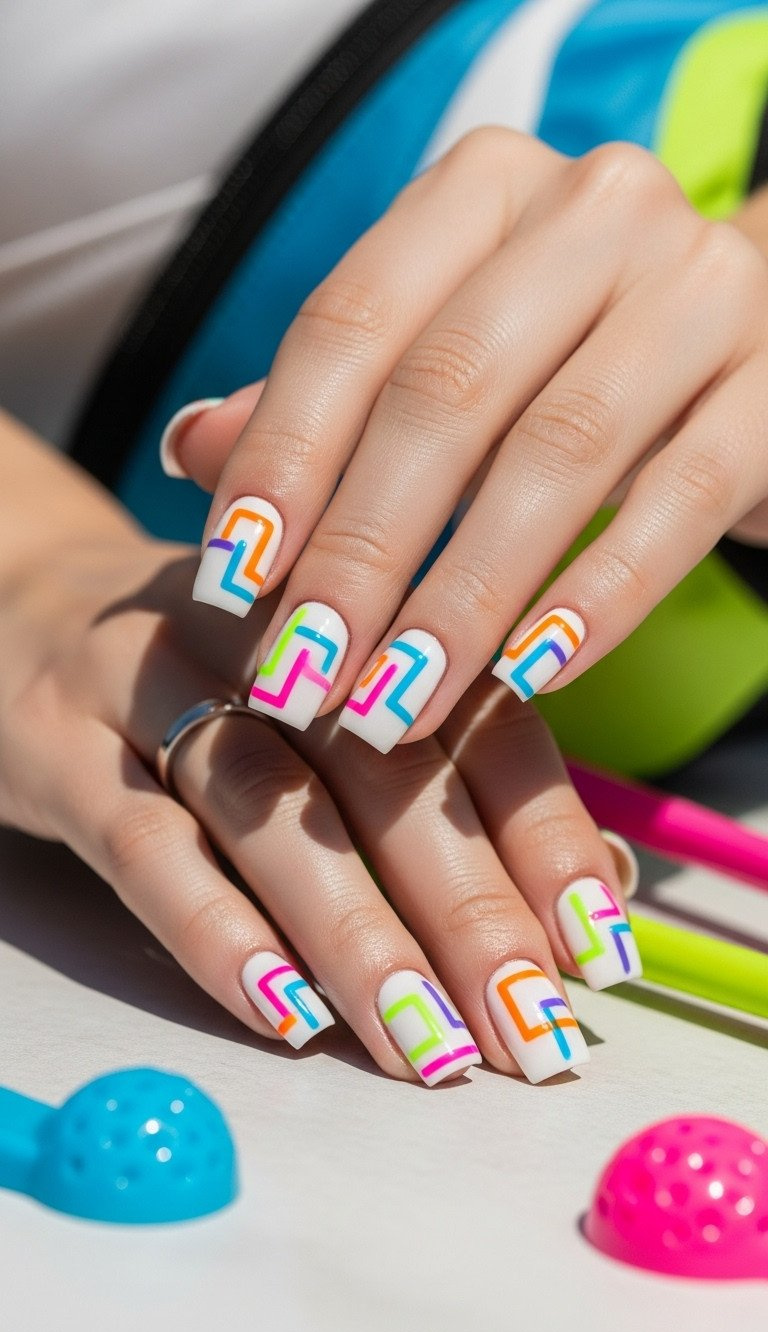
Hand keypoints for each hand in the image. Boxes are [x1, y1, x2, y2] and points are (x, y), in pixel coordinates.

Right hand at [0, 521, 639, 1085]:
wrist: (14, 603)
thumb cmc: (212, 678)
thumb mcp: (328, 691)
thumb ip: (452, 771)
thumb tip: (599, 882)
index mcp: (357, 606)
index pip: (477, 713)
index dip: (545, 830)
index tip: (597, 947)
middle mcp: (263, 629)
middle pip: (383, 768)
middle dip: (468, 906)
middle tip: (527, 1026)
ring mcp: (147, 677)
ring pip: (269, 810)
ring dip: (357, 935)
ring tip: (426, 1044)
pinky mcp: (55, 744)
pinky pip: (141, 843)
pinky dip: (215, 931)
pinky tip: (281, 1014)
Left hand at [167, 128, 767, 750]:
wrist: (753, 336)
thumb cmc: (563, 354)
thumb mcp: (442, 352)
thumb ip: (327, 397)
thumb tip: (192, 451)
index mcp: (485, 188)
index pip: (353, 321)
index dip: (282, 456)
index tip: (230, 581)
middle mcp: (596, 211)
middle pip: (447, 392)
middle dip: (362, 550)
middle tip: (305, 674)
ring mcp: (702, 288)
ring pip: (560, 454)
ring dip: (464, 597)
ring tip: (396, 705)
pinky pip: (682, 502)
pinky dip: (599, 597)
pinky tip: (531, 675)